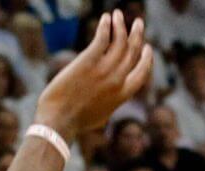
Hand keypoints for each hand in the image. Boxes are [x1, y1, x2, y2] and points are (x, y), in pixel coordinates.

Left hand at [33, 10, 152, 139]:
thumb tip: (111, 99)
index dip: (146, 58)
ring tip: (117, 14)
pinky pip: (102, 38)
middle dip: (137, 35)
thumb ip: (110, 104)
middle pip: (132, 51)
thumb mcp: (100, 116)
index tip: (147, 47)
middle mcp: (117, 80)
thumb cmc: (74, 122)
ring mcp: (104, 70)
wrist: (58, 121)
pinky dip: (106, 26)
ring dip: (121, 25)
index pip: (142, 71)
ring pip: (119, 41)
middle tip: (137, 23)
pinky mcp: (88, 62)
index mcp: (123, 94)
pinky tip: (106, 18)